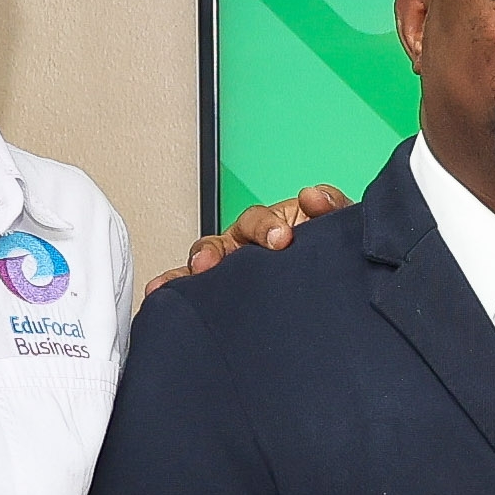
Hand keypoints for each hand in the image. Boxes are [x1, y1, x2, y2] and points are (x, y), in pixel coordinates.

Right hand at [145, 182, 352, 294]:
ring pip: (203, 266)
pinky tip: (157, 294)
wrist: (337, 289)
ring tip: (173, 282)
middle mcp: (247, 248)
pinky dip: (174, 288)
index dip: (266, 227)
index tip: (280, 239)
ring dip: (188, 270)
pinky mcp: (228, 298)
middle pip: (221, 243)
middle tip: (210, 262)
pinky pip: (196, 295)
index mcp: (271, 228)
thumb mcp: (337, 229)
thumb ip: (331, 208)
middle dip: (213, 251)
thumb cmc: (329, 251)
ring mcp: (236, 272)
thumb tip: (313, 197)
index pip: (260, 221)